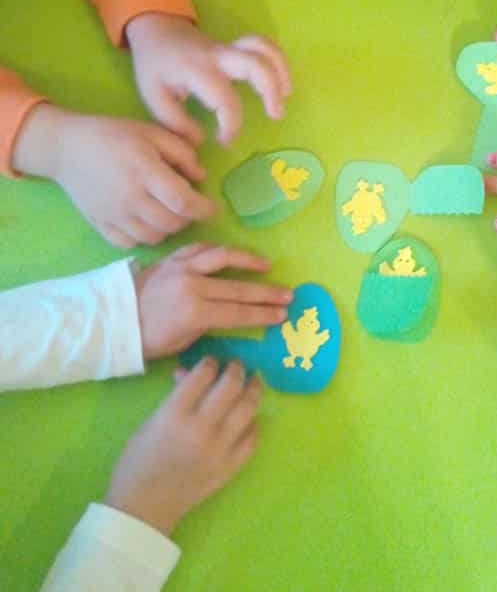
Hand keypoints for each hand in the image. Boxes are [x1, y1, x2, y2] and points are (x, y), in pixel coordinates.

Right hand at [13, 104, 214, 246]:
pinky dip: (144, 238)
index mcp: (145, 172)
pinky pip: (130, 244)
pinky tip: (147, 222)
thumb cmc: (114, 135)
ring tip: (170, 213)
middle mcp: (130, 198)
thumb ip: (181, 152)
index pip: (182, 202)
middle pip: (171, 223)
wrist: (66, 148)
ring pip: (154, 237)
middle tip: (189, 206)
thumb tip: (202, 177)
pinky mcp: (100, 225)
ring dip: (169, 229)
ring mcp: (114, 215)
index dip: (204, 209)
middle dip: (188, 218)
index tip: (212, 206)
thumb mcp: (152, 132)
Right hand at [106, 358, 259, 535]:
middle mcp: (201, 428)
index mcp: (174, 415)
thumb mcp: (150, 422)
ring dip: (253, 389)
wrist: (143, 507)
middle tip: (236, 365)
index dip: (209, 363)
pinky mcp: (230, 468)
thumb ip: (174, 396)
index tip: (211, 361)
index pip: (202, 375)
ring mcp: (220, 449)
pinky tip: (250, 417)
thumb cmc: (138, 462)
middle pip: (230, 386)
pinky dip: (254, 423)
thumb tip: (190, 373)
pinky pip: (252, 439)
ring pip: (248, 409)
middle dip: (236, 369)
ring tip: (253, 381)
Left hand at [126, 14, 291, 145]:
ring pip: (264, 49)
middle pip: (256, 64)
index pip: (225, 100)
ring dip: (280, 71)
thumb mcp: (153, 97)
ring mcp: (230, 46)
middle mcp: (218, 55)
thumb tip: (201, 140)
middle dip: (270, 90)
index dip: (231, 126)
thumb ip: (176, 122)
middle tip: (276, 115)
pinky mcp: (236, 45)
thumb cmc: (155, 65)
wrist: (156, 29)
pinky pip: (263, 45)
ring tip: (285, 96)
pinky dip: (277, 60)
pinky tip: (280, 81)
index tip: (223, 141)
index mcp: (197, 70)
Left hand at [135, 243, 292, 359]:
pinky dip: (218, 250)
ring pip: (223, 257)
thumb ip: (209, 326)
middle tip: (288, 294)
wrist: (114, 319)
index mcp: (196, 312)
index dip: (264, 314)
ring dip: (248, 260)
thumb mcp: (182, 342)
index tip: (282, 314)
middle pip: (239, 287)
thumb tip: (230, 317)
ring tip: (266, 265)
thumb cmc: (148, 339)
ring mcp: (182, 267)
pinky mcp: (172, 258)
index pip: (240, 313)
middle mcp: (193, 285)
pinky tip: (231, 254)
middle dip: (266, 293)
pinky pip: (201, 249)